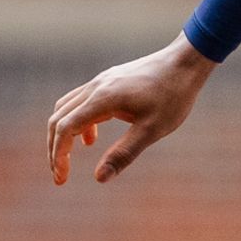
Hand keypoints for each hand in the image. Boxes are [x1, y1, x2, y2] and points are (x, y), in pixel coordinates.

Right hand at [47, 37, 216, 184]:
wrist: (185, 62)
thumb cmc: (173, 96)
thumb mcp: (152, 130)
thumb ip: (124, 154)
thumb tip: (99, 178)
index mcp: (103, 99)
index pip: (65, 128)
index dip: (58, 155)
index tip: (62, 178)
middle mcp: (96, 87)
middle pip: (58, 118)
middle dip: (54, 149)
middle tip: (60, 176)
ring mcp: (101, 82)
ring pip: (66, 109)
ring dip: (63, 135)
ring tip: (69, 161)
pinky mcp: (109, 82)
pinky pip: (81, 103)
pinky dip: (78, 123)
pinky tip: (91, 140)